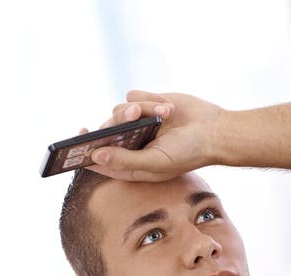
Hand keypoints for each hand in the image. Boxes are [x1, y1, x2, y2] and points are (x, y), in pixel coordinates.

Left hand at [85, 90, 225, 181]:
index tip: (77, 143)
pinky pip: (131, 96)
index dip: (85, 154)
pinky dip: (147, 98)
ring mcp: (138, 124)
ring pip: (118, 111)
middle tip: (134, 117)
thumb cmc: (188, 153)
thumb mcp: (156, 163)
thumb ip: (124, 161)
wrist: (214, 130)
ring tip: (163, 113)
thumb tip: (94, 155)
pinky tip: (166, 107)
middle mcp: (132, 145)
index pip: (100, 161)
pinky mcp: (146, 104)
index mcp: (133, 165)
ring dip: (140, 109)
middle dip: (118, 123)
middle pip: (106, 132)